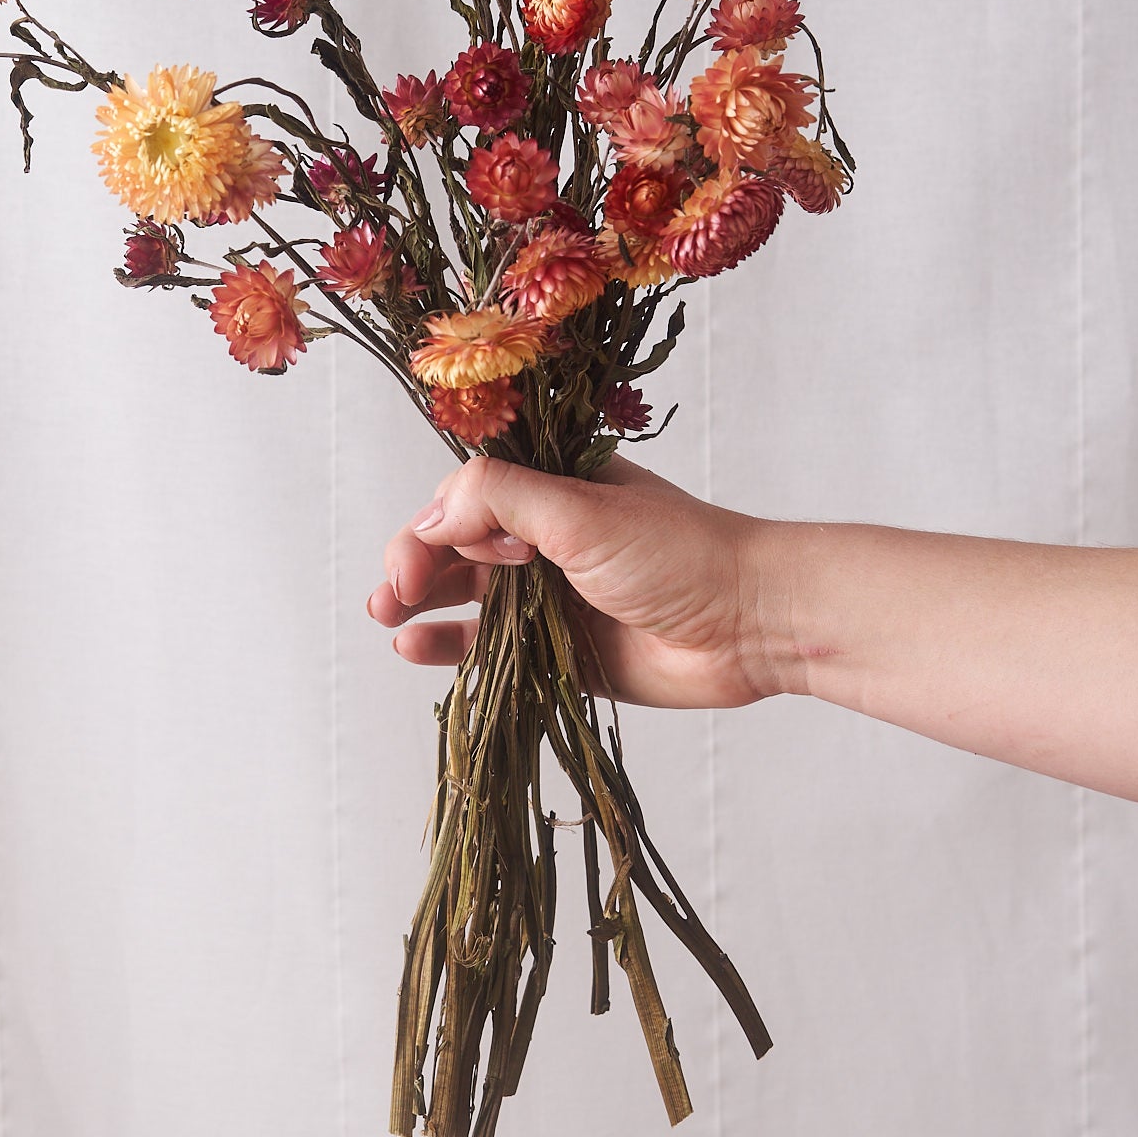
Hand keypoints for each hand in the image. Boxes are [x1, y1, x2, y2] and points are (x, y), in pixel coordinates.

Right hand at [366, 455, 780, 708]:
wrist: (751, 623)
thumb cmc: (680, 554)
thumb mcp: (582, 511)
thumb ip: (502, 500)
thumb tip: (430, 512)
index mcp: (552, 487)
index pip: (465, 496)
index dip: (432, 525)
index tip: (419, 560)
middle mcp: (545, 536)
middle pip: (455, 544)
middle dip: (414, 564)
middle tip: (393, 595)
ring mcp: (550, 594)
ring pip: (466, 594)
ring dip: (421, 602)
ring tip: (386, 617)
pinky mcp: (559, 649)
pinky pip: (491, 646)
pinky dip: (449, 645)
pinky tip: (415, 647)